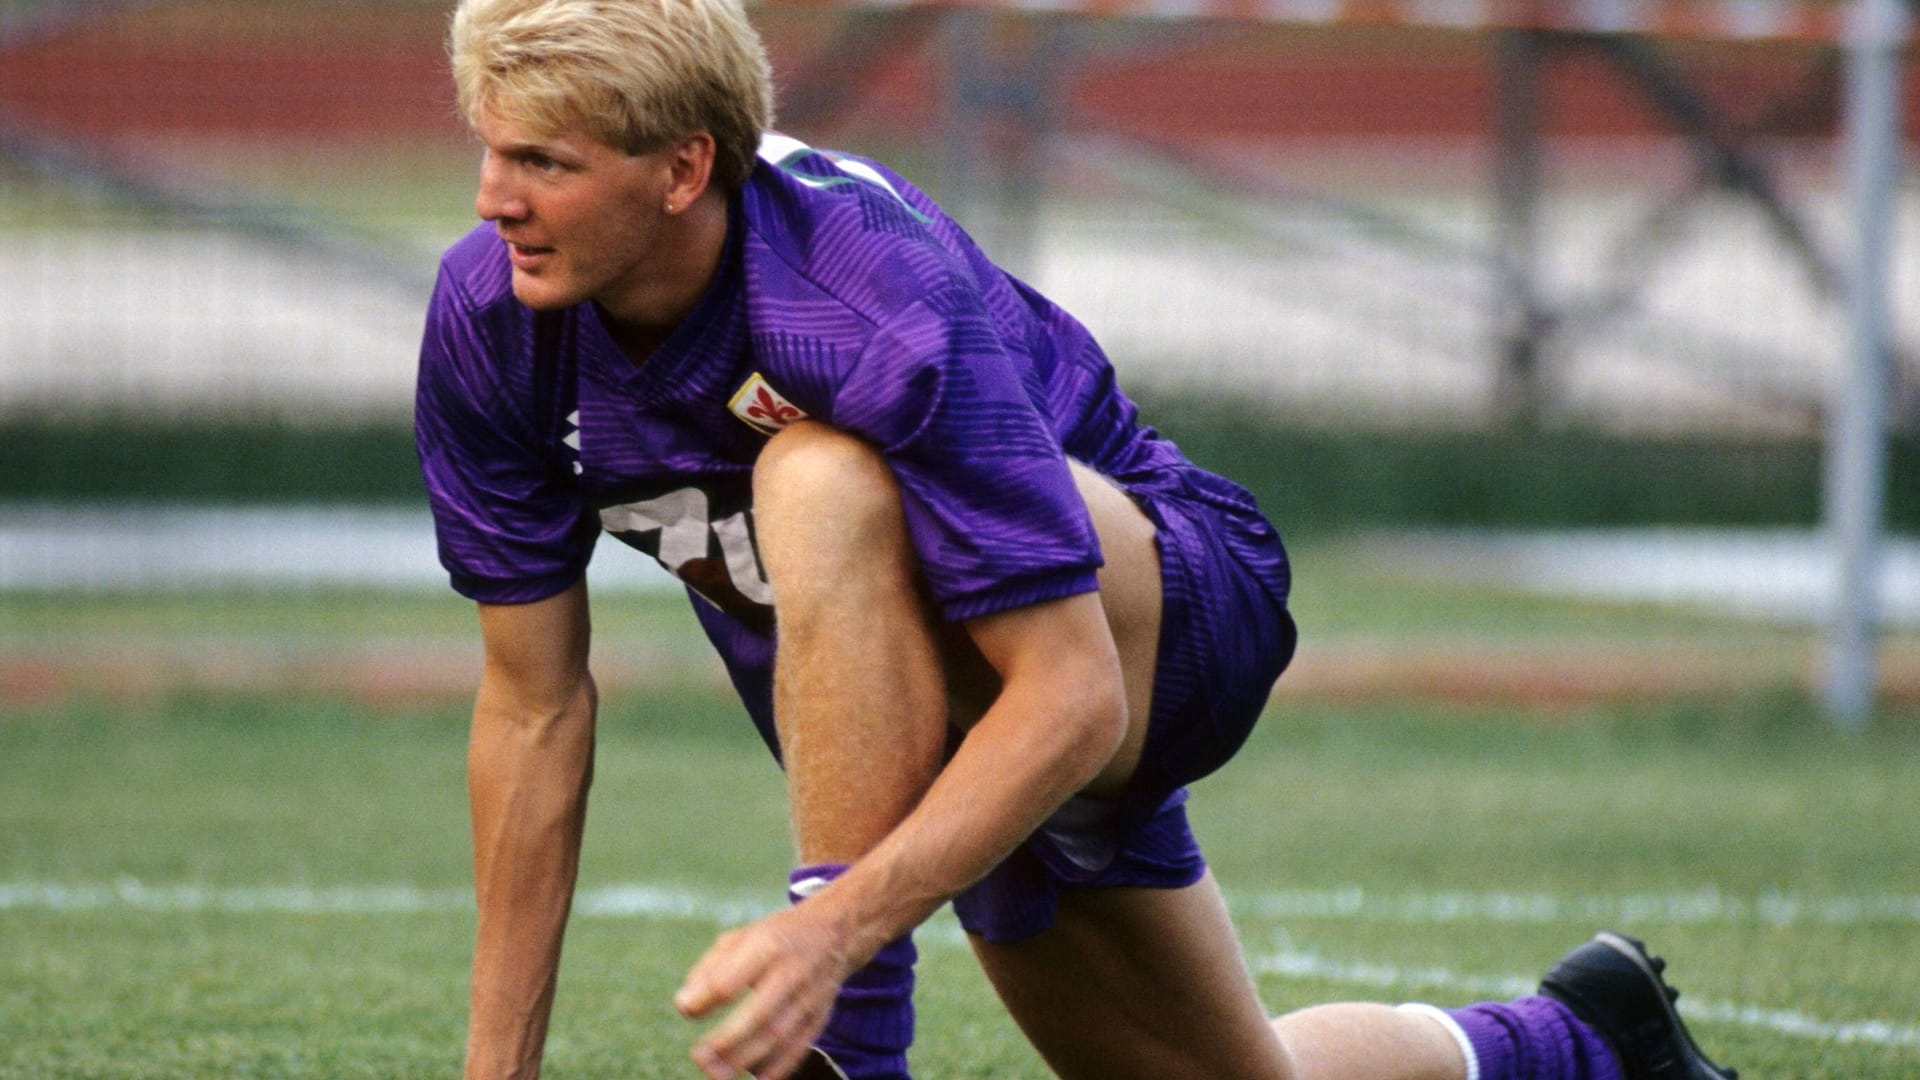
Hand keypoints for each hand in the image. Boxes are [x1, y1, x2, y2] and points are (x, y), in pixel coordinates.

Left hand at [674, 904, 855, 1079]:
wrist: (833, 934)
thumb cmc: (774, 938)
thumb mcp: (739, 938)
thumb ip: (708, 970)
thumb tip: (684, 1005)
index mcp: (766, 946)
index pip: (731, 979)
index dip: (705, 999)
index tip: (687, 1009)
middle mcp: (791, 973)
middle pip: (758, 1014)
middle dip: (726, 1041)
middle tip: (699, 1056)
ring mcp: (809, 999)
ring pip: (778, 1037)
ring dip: (744, 1061)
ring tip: (715, 1074)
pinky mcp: (819, 1019)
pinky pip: (797, 1049)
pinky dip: (776, 1069)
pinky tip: (754, 1078)